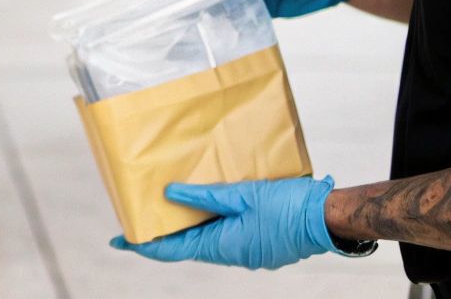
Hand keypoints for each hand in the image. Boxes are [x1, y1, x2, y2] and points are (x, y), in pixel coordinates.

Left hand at [110, 177, 336, 269]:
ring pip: (209, 241)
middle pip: (190, 246)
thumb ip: (204, 196)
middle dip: (164, 235)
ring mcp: (249, 253)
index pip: (174, 249)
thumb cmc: (289, 206)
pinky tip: (208, 208)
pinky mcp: (261, 246)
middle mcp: (234, 255)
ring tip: (169, 212)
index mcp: (224, 246)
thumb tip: (169, 195)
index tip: (121, 241)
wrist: (329, 218)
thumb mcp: (241, 195)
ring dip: (189, 229)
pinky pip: (228, 237)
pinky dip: (212, 225)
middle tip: (140, 221)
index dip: (145, 245)